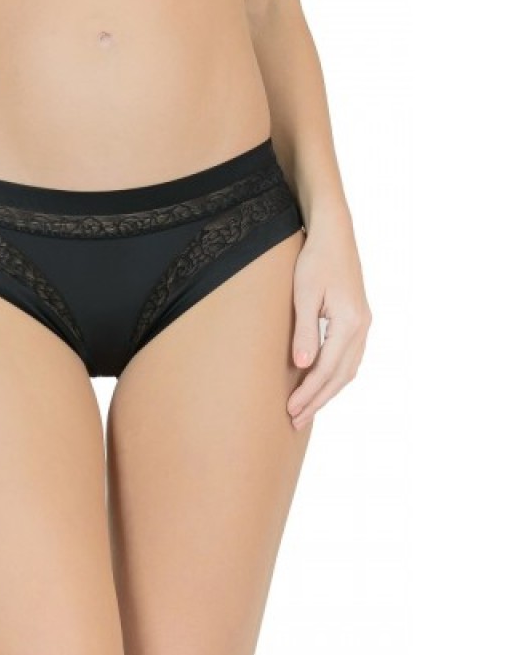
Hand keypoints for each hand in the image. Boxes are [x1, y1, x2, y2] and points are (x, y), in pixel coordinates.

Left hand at [287, 211, 371, 428]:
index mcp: (350, 322)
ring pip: (348, 369)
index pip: (327, 369)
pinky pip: (349, 358)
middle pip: (341, 376)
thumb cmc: (314, 260)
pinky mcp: (358, 320)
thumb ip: (305, 331)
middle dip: (318, 400)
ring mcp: (364, 324)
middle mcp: (363, 327)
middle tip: (295, 420)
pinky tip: (321, 384)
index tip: (290, 410)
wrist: (333, 234)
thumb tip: (302, 366)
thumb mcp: (304, 295)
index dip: (309, 393)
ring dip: (327, 392)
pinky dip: (335, 376)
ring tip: (306, 409)